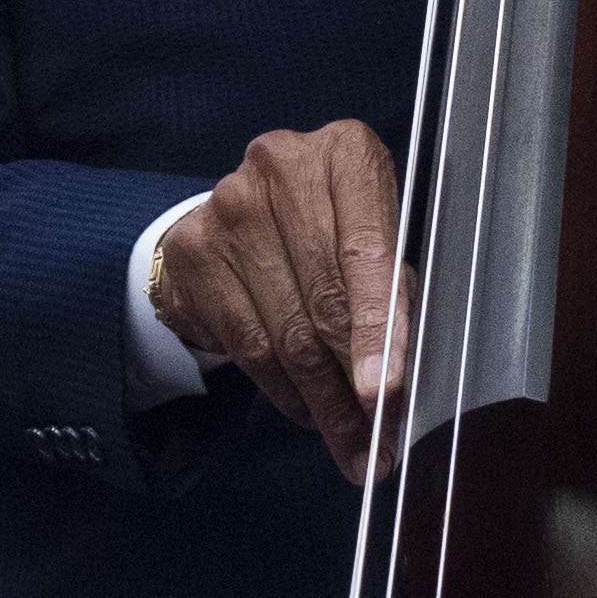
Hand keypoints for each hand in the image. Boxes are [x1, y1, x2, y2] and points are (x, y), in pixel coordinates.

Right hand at [148, 121, 411, 468]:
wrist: (242, 220)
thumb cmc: (331, 237)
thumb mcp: (377, 247)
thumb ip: (395, 292)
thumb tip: (403, 379)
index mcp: (346, 154)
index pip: (367, 253)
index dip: (378, 330)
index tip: (386, 392)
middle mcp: (283, 165)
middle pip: (325, 297)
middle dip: (353, 382)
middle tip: (378, 443)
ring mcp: (229, 203)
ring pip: (285, 331)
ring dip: (322, 401)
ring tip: (350, 443)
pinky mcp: (193, 248)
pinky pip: (248, 344)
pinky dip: (285, 391)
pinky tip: (307, 410)